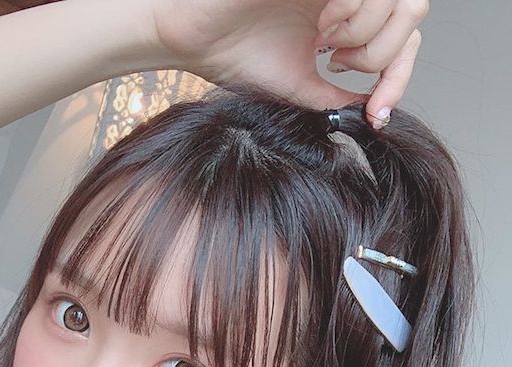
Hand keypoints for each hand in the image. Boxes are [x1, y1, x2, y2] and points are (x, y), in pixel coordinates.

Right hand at [149, 0, 427, 129]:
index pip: (405, 35)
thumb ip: (338, 97)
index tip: (375, 112)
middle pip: (413, 10)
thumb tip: (373, 113)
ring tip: (327, 45)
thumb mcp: (300, 89)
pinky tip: (322, 26)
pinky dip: (353, 10)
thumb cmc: (236, 56)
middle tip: (342, 66)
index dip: (400, 75)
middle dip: (386, 52)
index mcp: (347, 16)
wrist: (197, 39)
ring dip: (367, 33)